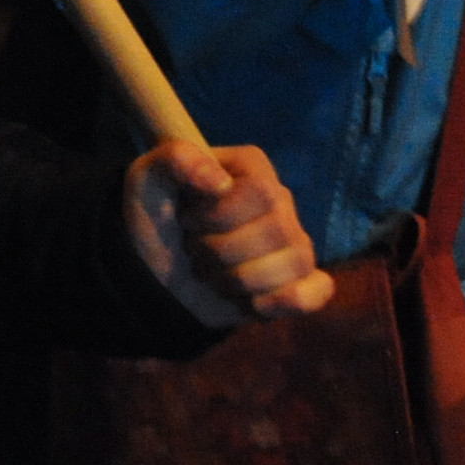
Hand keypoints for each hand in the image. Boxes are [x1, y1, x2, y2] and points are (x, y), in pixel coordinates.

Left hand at [125, 141, 335, 327]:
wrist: (150, 269)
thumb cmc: (154, 217)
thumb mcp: (147, 178)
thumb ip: (177, 160)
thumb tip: (219, 183)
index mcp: (252, 168)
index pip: (261, 192)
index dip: (219, 215)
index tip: (186, 220)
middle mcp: (280, 202)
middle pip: (276, 231)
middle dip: (221, 250)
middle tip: (195, 249)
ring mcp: (292, 242)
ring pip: (293, 264)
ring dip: (238, 280)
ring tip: (212, 273)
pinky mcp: (294, 281)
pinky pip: (317, 291)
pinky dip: (286, 302)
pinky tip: (254, 304)